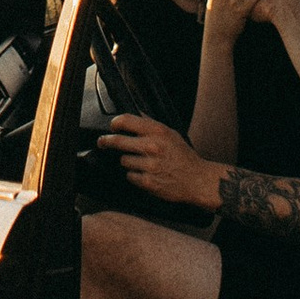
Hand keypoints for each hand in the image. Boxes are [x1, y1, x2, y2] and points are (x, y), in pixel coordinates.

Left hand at [97, 113, 219, 208]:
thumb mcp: (170, 134)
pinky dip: (135, 175)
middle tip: (103, 142)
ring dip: (128, 161)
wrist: (196, 179)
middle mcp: (152, 146)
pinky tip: (146, 173)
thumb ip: (151, 125)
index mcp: (158, 131)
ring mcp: (149, 165)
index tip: (112, 127)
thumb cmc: (183, 156)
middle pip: (118, 141)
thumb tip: (133, 116)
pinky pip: (130, 176)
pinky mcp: (147, 182)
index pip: (127, 121)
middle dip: (107, 142)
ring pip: (123, 160)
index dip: (115, 123)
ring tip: (142, 162)